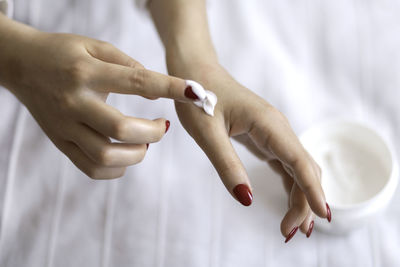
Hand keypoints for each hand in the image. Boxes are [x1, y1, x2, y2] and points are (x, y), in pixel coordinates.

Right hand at [0, 16, 192, 178]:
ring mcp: (65, 127)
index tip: (194, 92)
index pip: (136, 82)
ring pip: (106, 156)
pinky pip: (91, 168)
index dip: (170, 88)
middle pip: (121, 129)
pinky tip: (126, 155)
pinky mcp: (60, 143)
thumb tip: (156, 89)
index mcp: (86, 73)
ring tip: (145, 142)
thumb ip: (127, 65)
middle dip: (153, 132)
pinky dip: (117, 169)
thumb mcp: (94, 46)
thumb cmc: (63, 53)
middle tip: (163, 126)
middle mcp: (74, 102)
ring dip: (137, 154)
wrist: (21, 65)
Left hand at [170, 62, 329, 239]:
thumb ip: (226, 165)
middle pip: (303, 169)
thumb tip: (247, 199)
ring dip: (299, 197)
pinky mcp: (266, 137)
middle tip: (290, 233)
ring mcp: (273, 133)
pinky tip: (289, 203)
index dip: (312, 189)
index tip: (322, 216)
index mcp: (268, 124)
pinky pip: (285, 165)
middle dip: (304, 202)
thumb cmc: (198, 97)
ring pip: (297, 169)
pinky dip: (290, 186)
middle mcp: (277, 128)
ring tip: (291, 226)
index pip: (298, 161)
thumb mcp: (207, 134)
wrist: (196, 73)